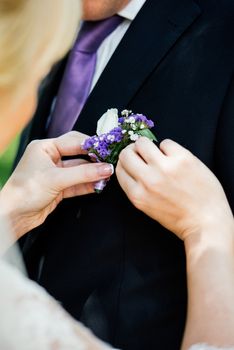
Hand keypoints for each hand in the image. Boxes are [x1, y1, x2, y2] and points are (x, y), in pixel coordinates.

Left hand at [0, 131, 112, 238]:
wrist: (13, 216)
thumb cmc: (25, 192)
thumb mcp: (56, 179)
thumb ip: (83, 173)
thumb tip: (106, 168)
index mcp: (44, 147)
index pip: (73, 141)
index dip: (92, 145)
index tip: (108, 148)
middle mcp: (50, 158)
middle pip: (78, 155)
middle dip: (94, 159)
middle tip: (110, 161)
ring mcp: (55, 173)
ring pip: (79, 170)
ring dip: (92, 174)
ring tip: (108, 175)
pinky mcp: (58, 187)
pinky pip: (77, 183)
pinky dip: (88, 185)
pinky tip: (99, 185)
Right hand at [116, 137, 232, 241]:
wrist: (206, 222)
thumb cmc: (179, 218)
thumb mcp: (149, 208)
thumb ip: (138, 189)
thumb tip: (134, 166)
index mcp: (137, 195)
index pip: (119, 169)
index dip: (125, 163)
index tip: (132, 160)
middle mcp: (147, 180)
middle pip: (126, 154)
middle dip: (132, 152)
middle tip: (142, 154)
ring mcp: (164, 167)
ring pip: (142, 143)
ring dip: (147, 146)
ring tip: (158, 153)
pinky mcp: (182, 158)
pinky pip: (166, 143)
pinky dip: (169, 148)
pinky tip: (176, 158)